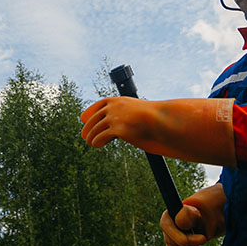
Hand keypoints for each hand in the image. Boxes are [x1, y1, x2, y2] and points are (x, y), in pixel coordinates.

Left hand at [79, 97, 237, 165]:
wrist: (163, 120)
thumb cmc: (156, 119)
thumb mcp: (139, 114)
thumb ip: (130, 117)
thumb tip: (126, 126)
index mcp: (120, 100)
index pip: (100, 104)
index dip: (90, 111)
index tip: (83, 117)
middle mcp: (115, 106)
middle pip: (95, 116)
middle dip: (88, 125)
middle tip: (83, 134)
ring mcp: (115, 117)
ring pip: (96, 128)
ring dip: (91, 136)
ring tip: (90, 143)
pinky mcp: (117, 129)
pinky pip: (101, 136)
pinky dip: (97, 141)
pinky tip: (97, 145)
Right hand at [160, 183, 225, 245]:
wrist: (202, 224)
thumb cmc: (197, 217)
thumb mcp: (194, 213)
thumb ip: (187, 214)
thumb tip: (179, 222)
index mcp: (167, 217)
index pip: (166, 226)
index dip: (176, 235)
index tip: (189, 240)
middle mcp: (166, 229)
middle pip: (171, 240)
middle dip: (189, 243)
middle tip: (204, 240)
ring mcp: (169, 240)